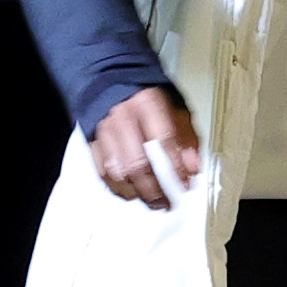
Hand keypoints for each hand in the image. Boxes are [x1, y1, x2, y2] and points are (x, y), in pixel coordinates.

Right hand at [91, 86, 199, 210]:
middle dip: (156, 189)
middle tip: (169, 201)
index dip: (175, 167)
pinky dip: (120, 189)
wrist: (114, 84)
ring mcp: (105, 131)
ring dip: (139, 193)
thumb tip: (192, 167)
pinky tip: (134, 194)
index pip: (163, 140)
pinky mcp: (94, 143)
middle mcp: (123, 116)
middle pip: (138, 162)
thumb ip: (187, 138)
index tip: (185, 184)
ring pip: (119, 172)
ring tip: (154, 202)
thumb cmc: (147, 100)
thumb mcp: (176, 110)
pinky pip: (104, 173)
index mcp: (147, 103)